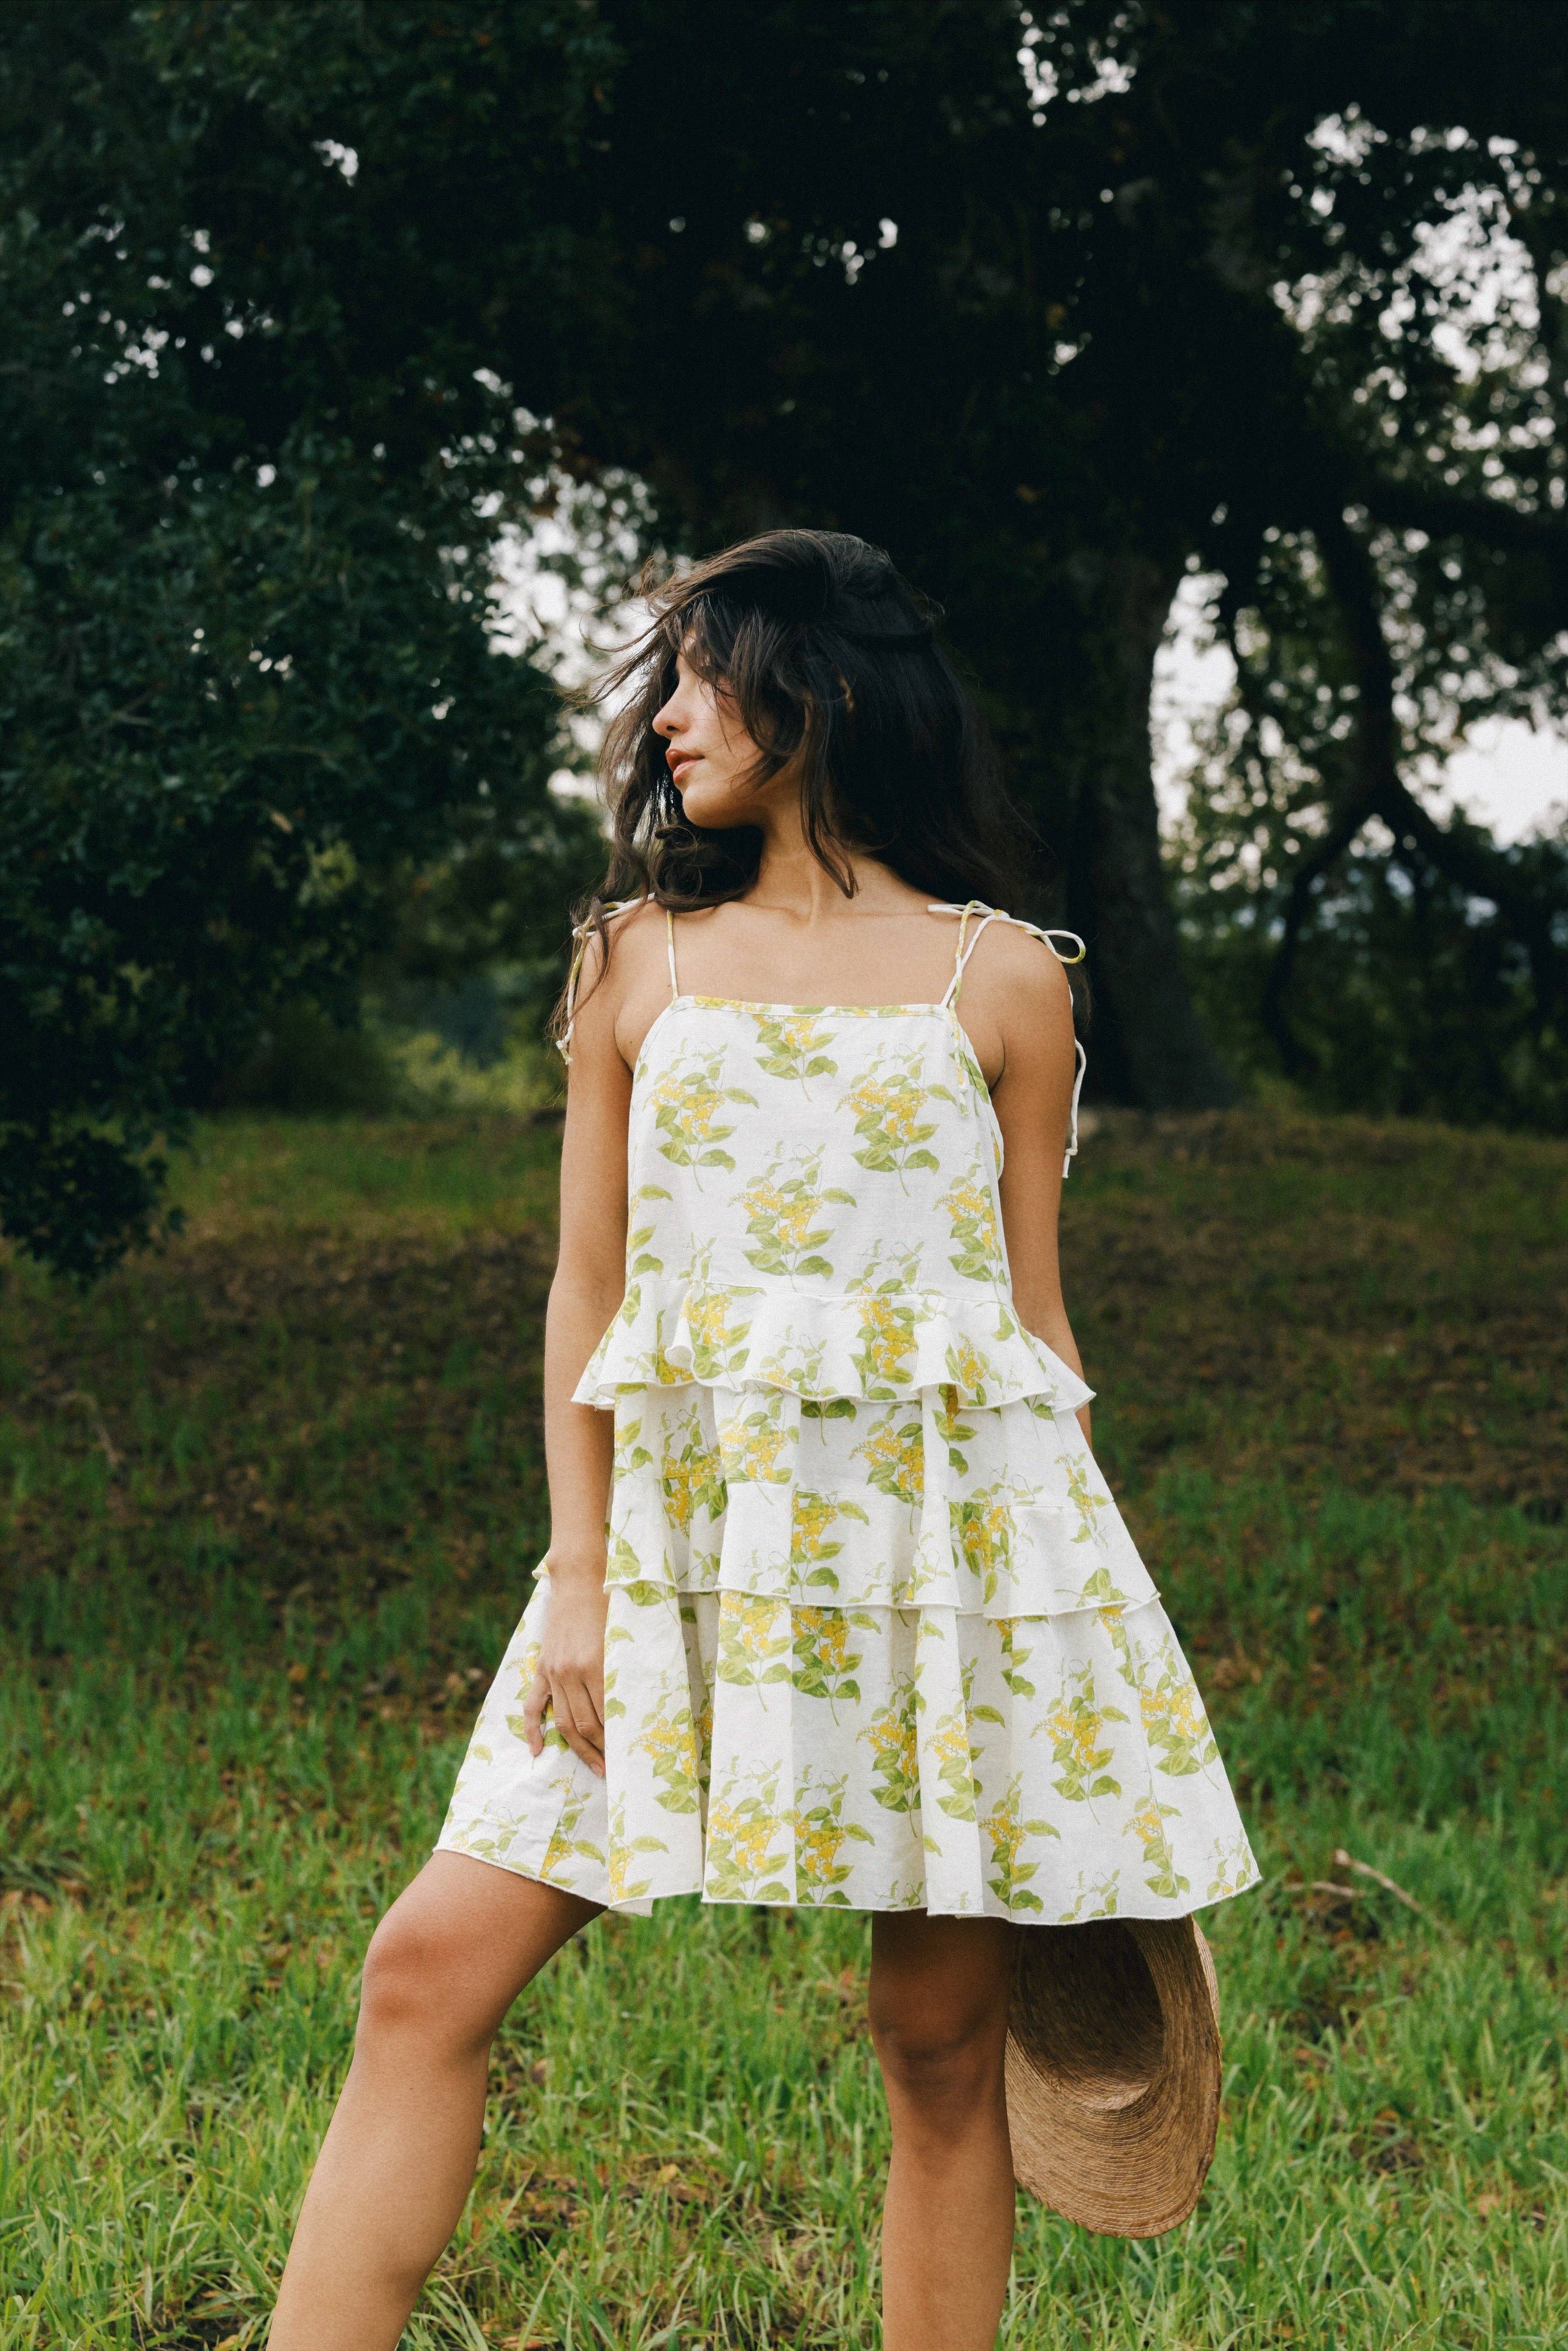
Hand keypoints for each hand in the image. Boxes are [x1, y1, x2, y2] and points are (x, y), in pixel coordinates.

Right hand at [523, 1552, 608, 1777]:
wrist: (581, 1580)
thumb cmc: (611, 1606)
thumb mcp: (623, 1639)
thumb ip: (623, 1672)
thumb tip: (633, 1707)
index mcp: (595, 1665)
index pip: (604, 1716)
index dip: (614, 1740)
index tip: (626, 1756)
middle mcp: (571, 1672)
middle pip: (583, 1724)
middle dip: (599, 1751)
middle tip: (612, 1770)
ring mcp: (553, 1671)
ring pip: (562, 1720)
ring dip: (578, 1747)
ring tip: (594, 1766)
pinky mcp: (543, 1667)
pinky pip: (533, 1704)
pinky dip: (533, 1729)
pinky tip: (537, 1750)